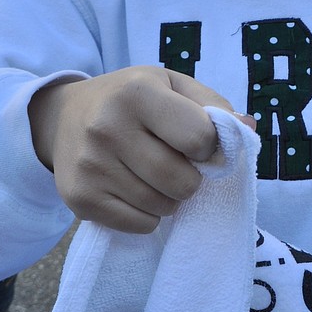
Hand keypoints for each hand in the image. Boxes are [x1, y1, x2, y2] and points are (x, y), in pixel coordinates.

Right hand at [28, 67, 239, 231]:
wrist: (64, 117)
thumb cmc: (132, 100)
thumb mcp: (172, 86)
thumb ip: (214, 106)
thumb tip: (248, 128)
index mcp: (137, 93)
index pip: (199, 138)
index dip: (209, 146)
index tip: (197, 141)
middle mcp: (108, 127)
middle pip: (182, 182)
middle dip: (191, 178)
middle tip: (176, 163)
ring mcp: (91, 166)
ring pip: (163, 207)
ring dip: (170, 197)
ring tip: (152, 174)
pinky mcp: (80, 198)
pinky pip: (141, 225)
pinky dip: (148, 214)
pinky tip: (134, 189)